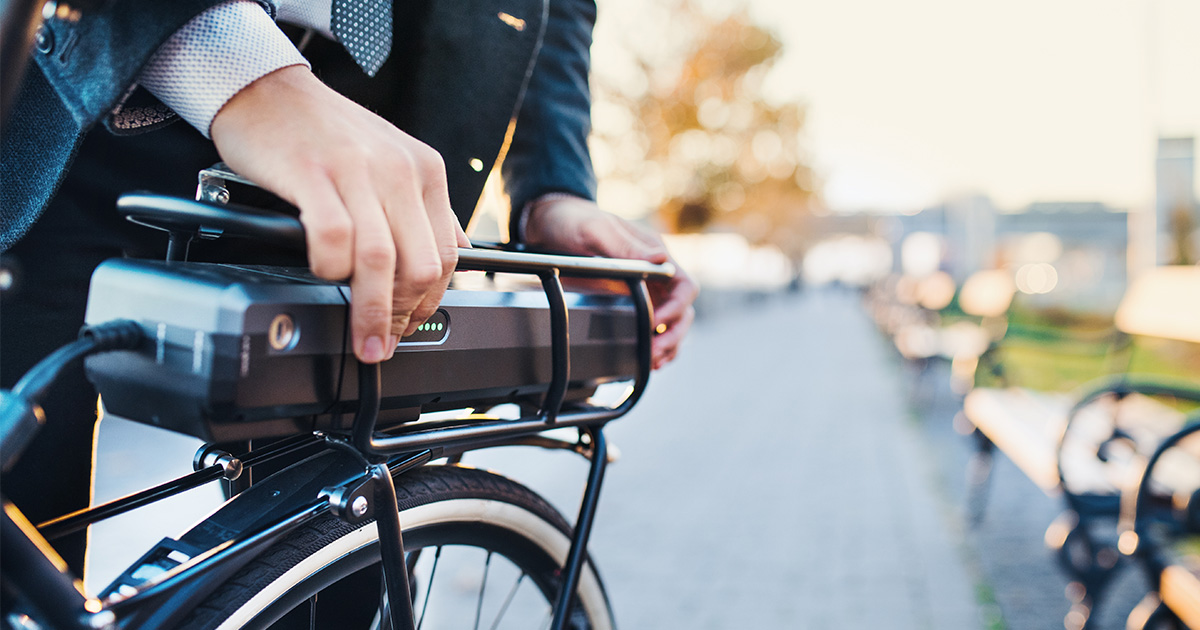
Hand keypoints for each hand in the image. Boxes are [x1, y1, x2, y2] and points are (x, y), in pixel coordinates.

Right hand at [210, 66, 468, 363]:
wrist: (267, 88)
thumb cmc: (326, 131)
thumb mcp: (393, 159)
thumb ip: (426, 207)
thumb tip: (458, 251)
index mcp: (425, 171)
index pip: (446, 254)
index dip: (431, 302)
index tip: (412, 326)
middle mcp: (398, 170)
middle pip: (419, 264)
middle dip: (404, 315)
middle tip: (385, 340)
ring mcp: (357, 171)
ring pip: (380, 259)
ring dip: (372, 310)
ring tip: (363, 337)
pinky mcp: (313, 173)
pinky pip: (334, 237)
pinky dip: (330, 268)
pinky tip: (324, 275)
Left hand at [522, 196, 697, 368]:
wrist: (551, 224)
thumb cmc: (575, 220)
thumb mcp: (597, 229)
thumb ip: (626, 245)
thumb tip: (660, 258)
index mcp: (654, 253)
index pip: (684, 286)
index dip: (677, 308)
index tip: (656, 323)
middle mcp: (655, 273)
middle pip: (683, 310)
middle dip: (673, 334)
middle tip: (654, 352)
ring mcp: (644, 289)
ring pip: (671, 323)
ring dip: (667, 345)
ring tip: (653, 362)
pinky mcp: (629, 301)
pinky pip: (651, 327)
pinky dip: (653, 345)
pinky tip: (646, 359)